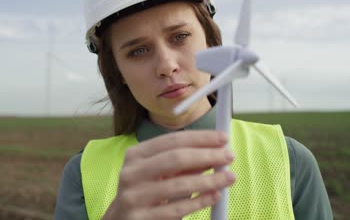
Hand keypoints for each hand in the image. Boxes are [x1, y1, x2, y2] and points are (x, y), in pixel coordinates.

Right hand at [102, 130, 235, 219]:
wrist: (120, 219)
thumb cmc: (144, 190)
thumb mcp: (157, 171)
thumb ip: (182, 162)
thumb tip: (214, 152)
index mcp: (135, 155)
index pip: (172, 140)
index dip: (200, 138)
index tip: (223, 138)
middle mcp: (132, 173)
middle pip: (176, 158)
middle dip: (207, 155)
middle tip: (229, 156)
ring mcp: (135, 196)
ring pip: (180, 185)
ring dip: (210, 180)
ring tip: (229, 177)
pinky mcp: (142, 218)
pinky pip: (178, 209)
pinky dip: (199, 201)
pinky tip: (215, 196)